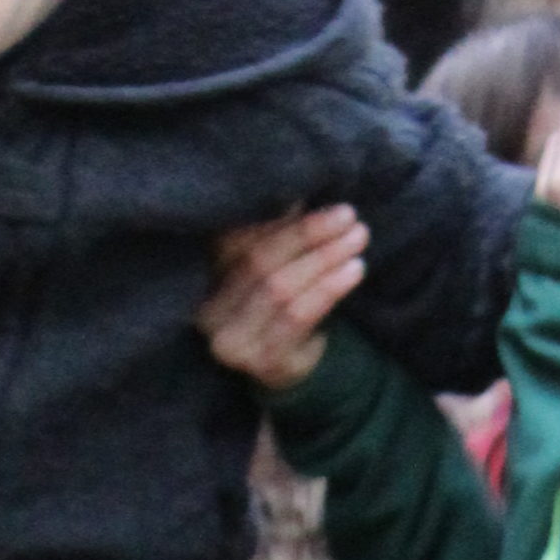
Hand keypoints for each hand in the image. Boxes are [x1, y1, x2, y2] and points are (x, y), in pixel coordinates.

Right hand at [202, 202, 367, 388]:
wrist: (290, 366)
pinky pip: (299, 316)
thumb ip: (275, 234)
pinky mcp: (263, 361)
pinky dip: (329, 289)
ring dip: (324, 259)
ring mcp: (232, 342)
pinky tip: (354, 270)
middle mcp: (207, 312)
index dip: (276, 218)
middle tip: (347, 215)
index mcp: (202, 278)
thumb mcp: (272, 264)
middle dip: (307, 234)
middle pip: (258, 261)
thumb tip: (297, 194)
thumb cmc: (281, 305)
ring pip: (280, 288)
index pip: (235, 239)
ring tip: (357, 238)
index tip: (313, 195)